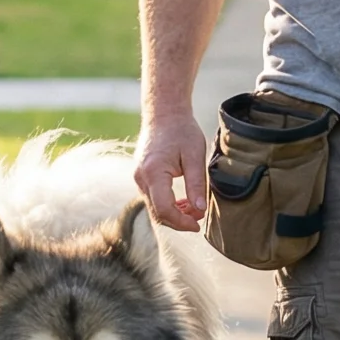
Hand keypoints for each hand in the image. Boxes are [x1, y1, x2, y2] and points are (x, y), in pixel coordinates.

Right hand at [135, 113, 207, 232]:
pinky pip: (153, 199)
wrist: (164, 113)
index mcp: (153, 173)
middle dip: (179, 221)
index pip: (164, 209)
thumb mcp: (195, 156)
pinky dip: (168, 205)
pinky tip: (184, 202)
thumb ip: (196, 184)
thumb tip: (200, 210)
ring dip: (174, 214)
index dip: (181, 222)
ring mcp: (139, 178)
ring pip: (154, 208)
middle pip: (157, 213)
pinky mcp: (142, 177)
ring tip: (195, 209)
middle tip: (200, 219)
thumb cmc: (181, 130)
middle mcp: (141, 178)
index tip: (198, 225)